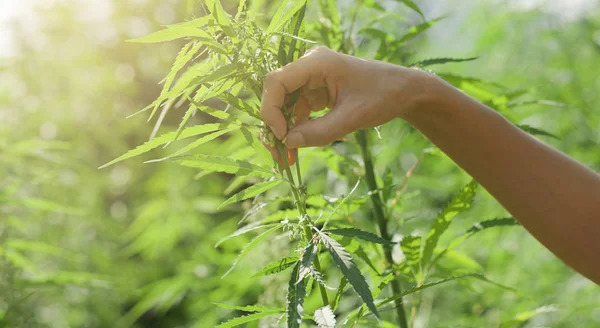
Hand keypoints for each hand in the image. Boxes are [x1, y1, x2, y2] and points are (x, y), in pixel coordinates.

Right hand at [260, 46, 434, 162]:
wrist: (404, 91)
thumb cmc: (383, 97)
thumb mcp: (352, 117)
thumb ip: (320, 131)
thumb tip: (288, 143)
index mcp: (316, 63)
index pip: (277, 82)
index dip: (272, 109)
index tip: (281, 136)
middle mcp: (308, 67)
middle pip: (276, 94)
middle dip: (273, 124)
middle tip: (276, 154)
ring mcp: (311, 79)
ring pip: (284, 106)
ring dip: (282, 131)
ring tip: (285, 159)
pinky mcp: (315, 92)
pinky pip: (296, 111)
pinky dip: (294, 130)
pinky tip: (294, 151)